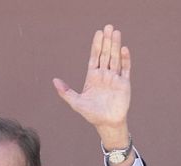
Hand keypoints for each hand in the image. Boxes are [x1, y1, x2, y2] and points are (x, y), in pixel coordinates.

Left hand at [53, 24, 130, 147]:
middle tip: (108, 26)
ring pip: (115, 58)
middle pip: (105, 54)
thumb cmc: (91, 113)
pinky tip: (124, 49)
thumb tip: (54, 80)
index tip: (98, 33)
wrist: (107, 123)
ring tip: (116, 32)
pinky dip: (125, 59)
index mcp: (92, 77)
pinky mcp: (124, 83)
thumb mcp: (75, 102)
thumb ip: (65, 91)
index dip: (96, 45)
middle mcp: (104, 75)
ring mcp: (114, 78)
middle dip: (107, 41)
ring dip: (116, 45)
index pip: (94, 57)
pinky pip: (125, 68)